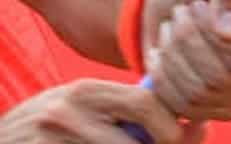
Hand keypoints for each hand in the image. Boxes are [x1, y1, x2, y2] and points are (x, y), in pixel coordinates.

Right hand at [0, 79, 207, 143]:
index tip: (182, 137)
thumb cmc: (39, 131)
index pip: (146, 100)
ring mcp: (54, 139)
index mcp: (82, 91)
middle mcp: (69, 112)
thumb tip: (190, 125)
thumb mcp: (76, 109)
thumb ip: (120, 111)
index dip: (173, 124)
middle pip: (138, 140)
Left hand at [141, 0, 230, 120]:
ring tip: (170, 30)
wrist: (167, 15)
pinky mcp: (216, 112)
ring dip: (173, 54)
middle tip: (178, 14)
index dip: (224, 29)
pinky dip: (163, 76)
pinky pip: (184, 105)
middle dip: (189, 37)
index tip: (199, 6)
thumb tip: (230, 34)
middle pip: (229, 70)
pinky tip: (161, 55)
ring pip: (202, 90)